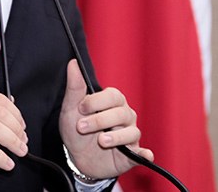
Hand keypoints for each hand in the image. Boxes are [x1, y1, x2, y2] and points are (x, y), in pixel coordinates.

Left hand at [59, 59, 153, 178]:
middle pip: (121, 114)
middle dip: (100, 120)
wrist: (76, 156)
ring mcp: (129, 135)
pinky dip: (145, 154)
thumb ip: (75, 87)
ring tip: (101, 141)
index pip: (113, 96)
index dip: (97, 101)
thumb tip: (73, 62)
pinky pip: (142, 153)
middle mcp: (124, 116)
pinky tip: (146, 154)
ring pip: (131, 132)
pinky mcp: (131, 155)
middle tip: (81, 127)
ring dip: (116, 137)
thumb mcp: (71, 108)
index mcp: (112, 102)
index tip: (81, 108)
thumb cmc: (76, 128)